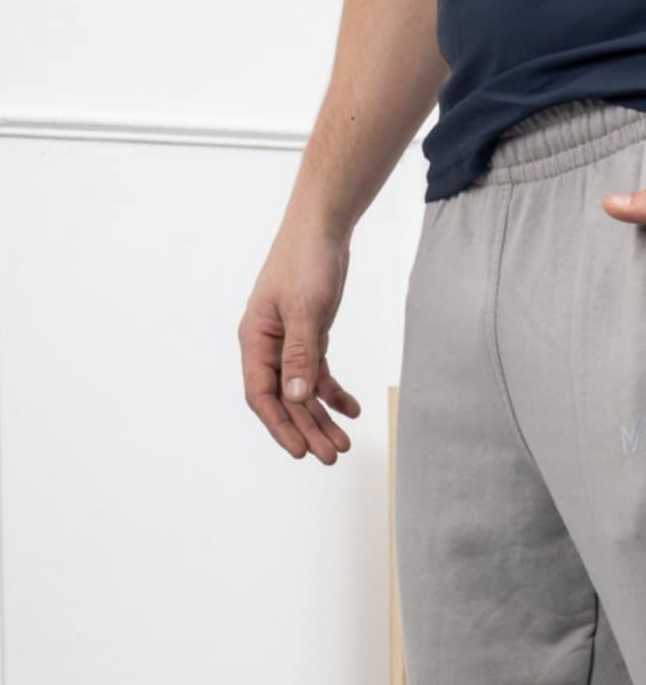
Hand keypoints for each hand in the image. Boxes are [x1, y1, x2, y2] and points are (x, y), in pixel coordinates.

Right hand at [239, 228, 360, 463]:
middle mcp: (268, 347)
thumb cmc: (305, 261)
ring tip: (344, 443)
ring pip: (303, 392)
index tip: (299, 452)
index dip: (279, 426)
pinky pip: (318, 375)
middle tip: (332, 455)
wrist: (322, 229)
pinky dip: (334, 394)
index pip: (261, 395)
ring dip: (322, 418)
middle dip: (307, 429)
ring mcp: (289, 344)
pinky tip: (352, 410)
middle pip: (285, 400)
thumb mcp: (303, 310)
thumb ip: (300, 354)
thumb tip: (295, 397)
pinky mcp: (309, 338)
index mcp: (255, 340)